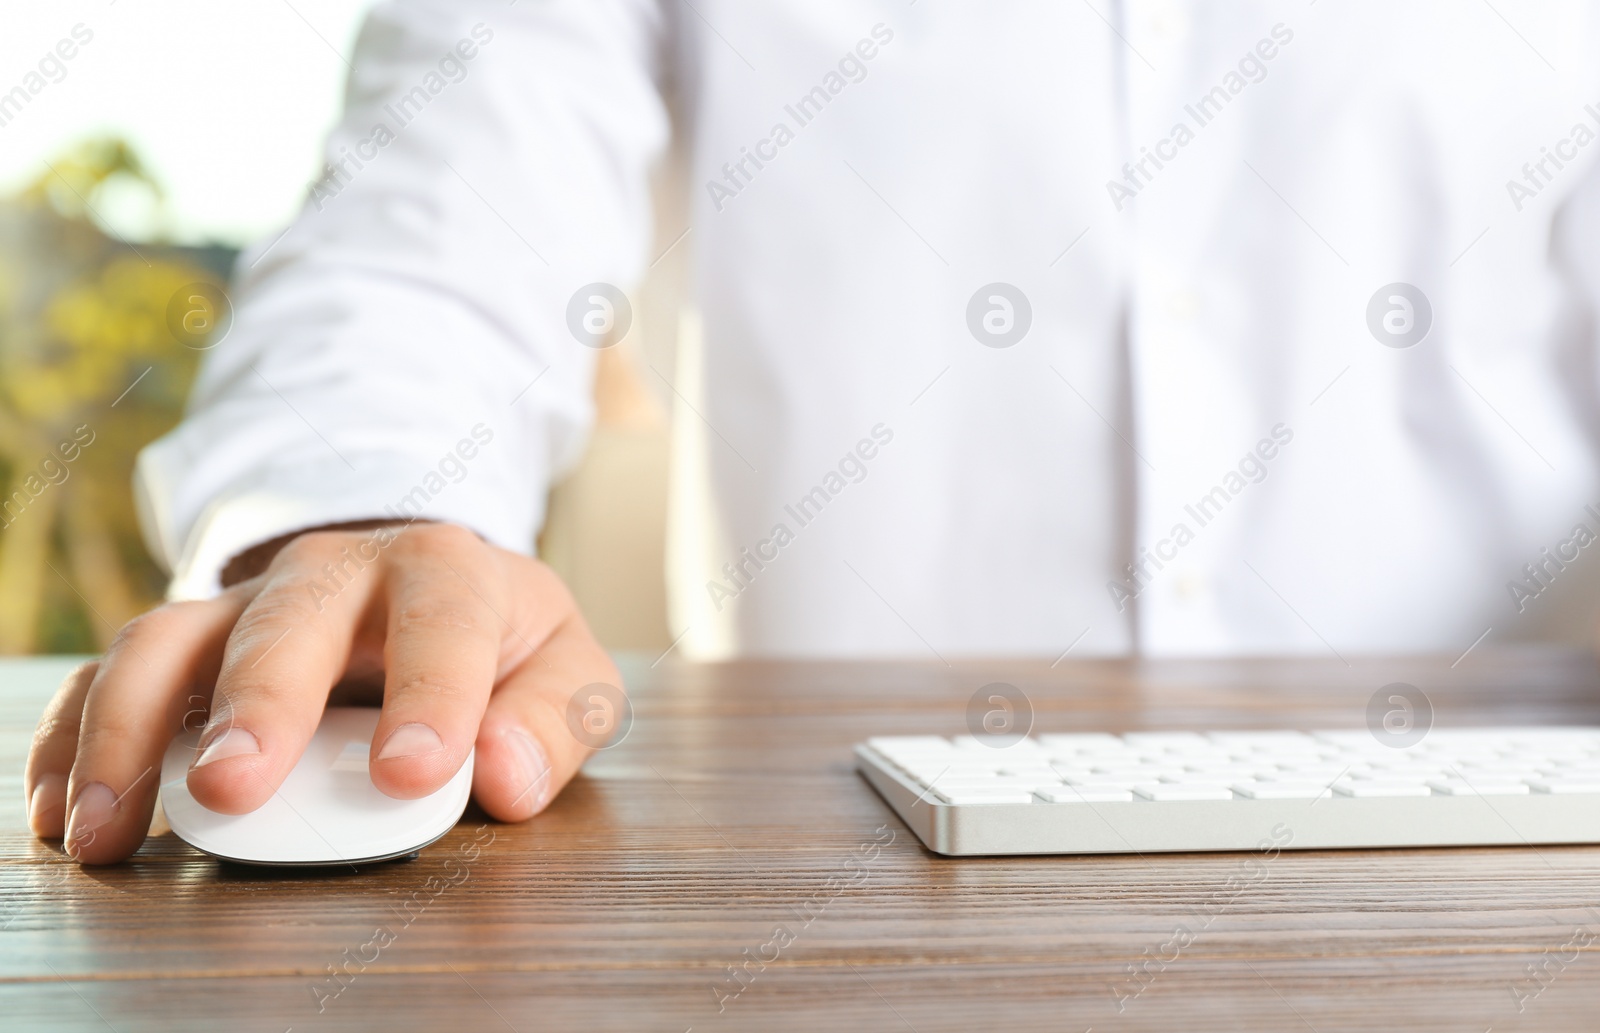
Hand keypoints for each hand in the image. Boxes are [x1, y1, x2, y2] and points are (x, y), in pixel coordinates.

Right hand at [23, 521, 620, 863]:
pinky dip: (77, 740)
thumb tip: (504, 776)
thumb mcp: (563, 669)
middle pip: (287, 616)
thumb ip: (555, 718)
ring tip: (110, 825)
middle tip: (233, 790)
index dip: (432, 692)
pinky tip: (67, 814)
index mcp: (442, 569)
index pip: (444, 617)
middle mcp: (334, 573)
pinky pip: (115, 678)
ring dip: (129, 729)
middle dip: (259, 699)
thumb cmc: (501, 642)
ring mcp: (249, 604)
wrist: (431, 593)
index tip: (411, 774)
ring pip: (172, 640)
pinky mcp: (191, 646)